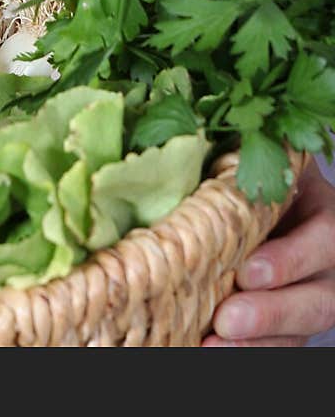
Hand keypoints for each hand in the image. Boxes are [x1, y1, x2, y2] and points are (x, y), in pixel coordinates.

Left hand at [204, 158, 334, 345]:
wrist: (276, 199)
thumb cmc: (259, 176)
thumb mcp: (262, 162)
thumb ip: (243, 168)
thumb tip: (190, 159)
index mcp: (326, 215)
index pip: (321, 241)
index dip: (287, 261)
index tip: (247, 272)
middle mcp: (330, 264)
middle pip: (316, 301)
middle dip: (270, 314)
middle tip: (226, 320)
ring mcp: (315, 300)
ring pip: (300, 333)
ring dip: (256, 344)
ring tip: (212, 348)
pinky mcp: (296, 327)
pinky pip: (283, 348)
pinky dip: (249, 352)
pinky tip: (212, 352)